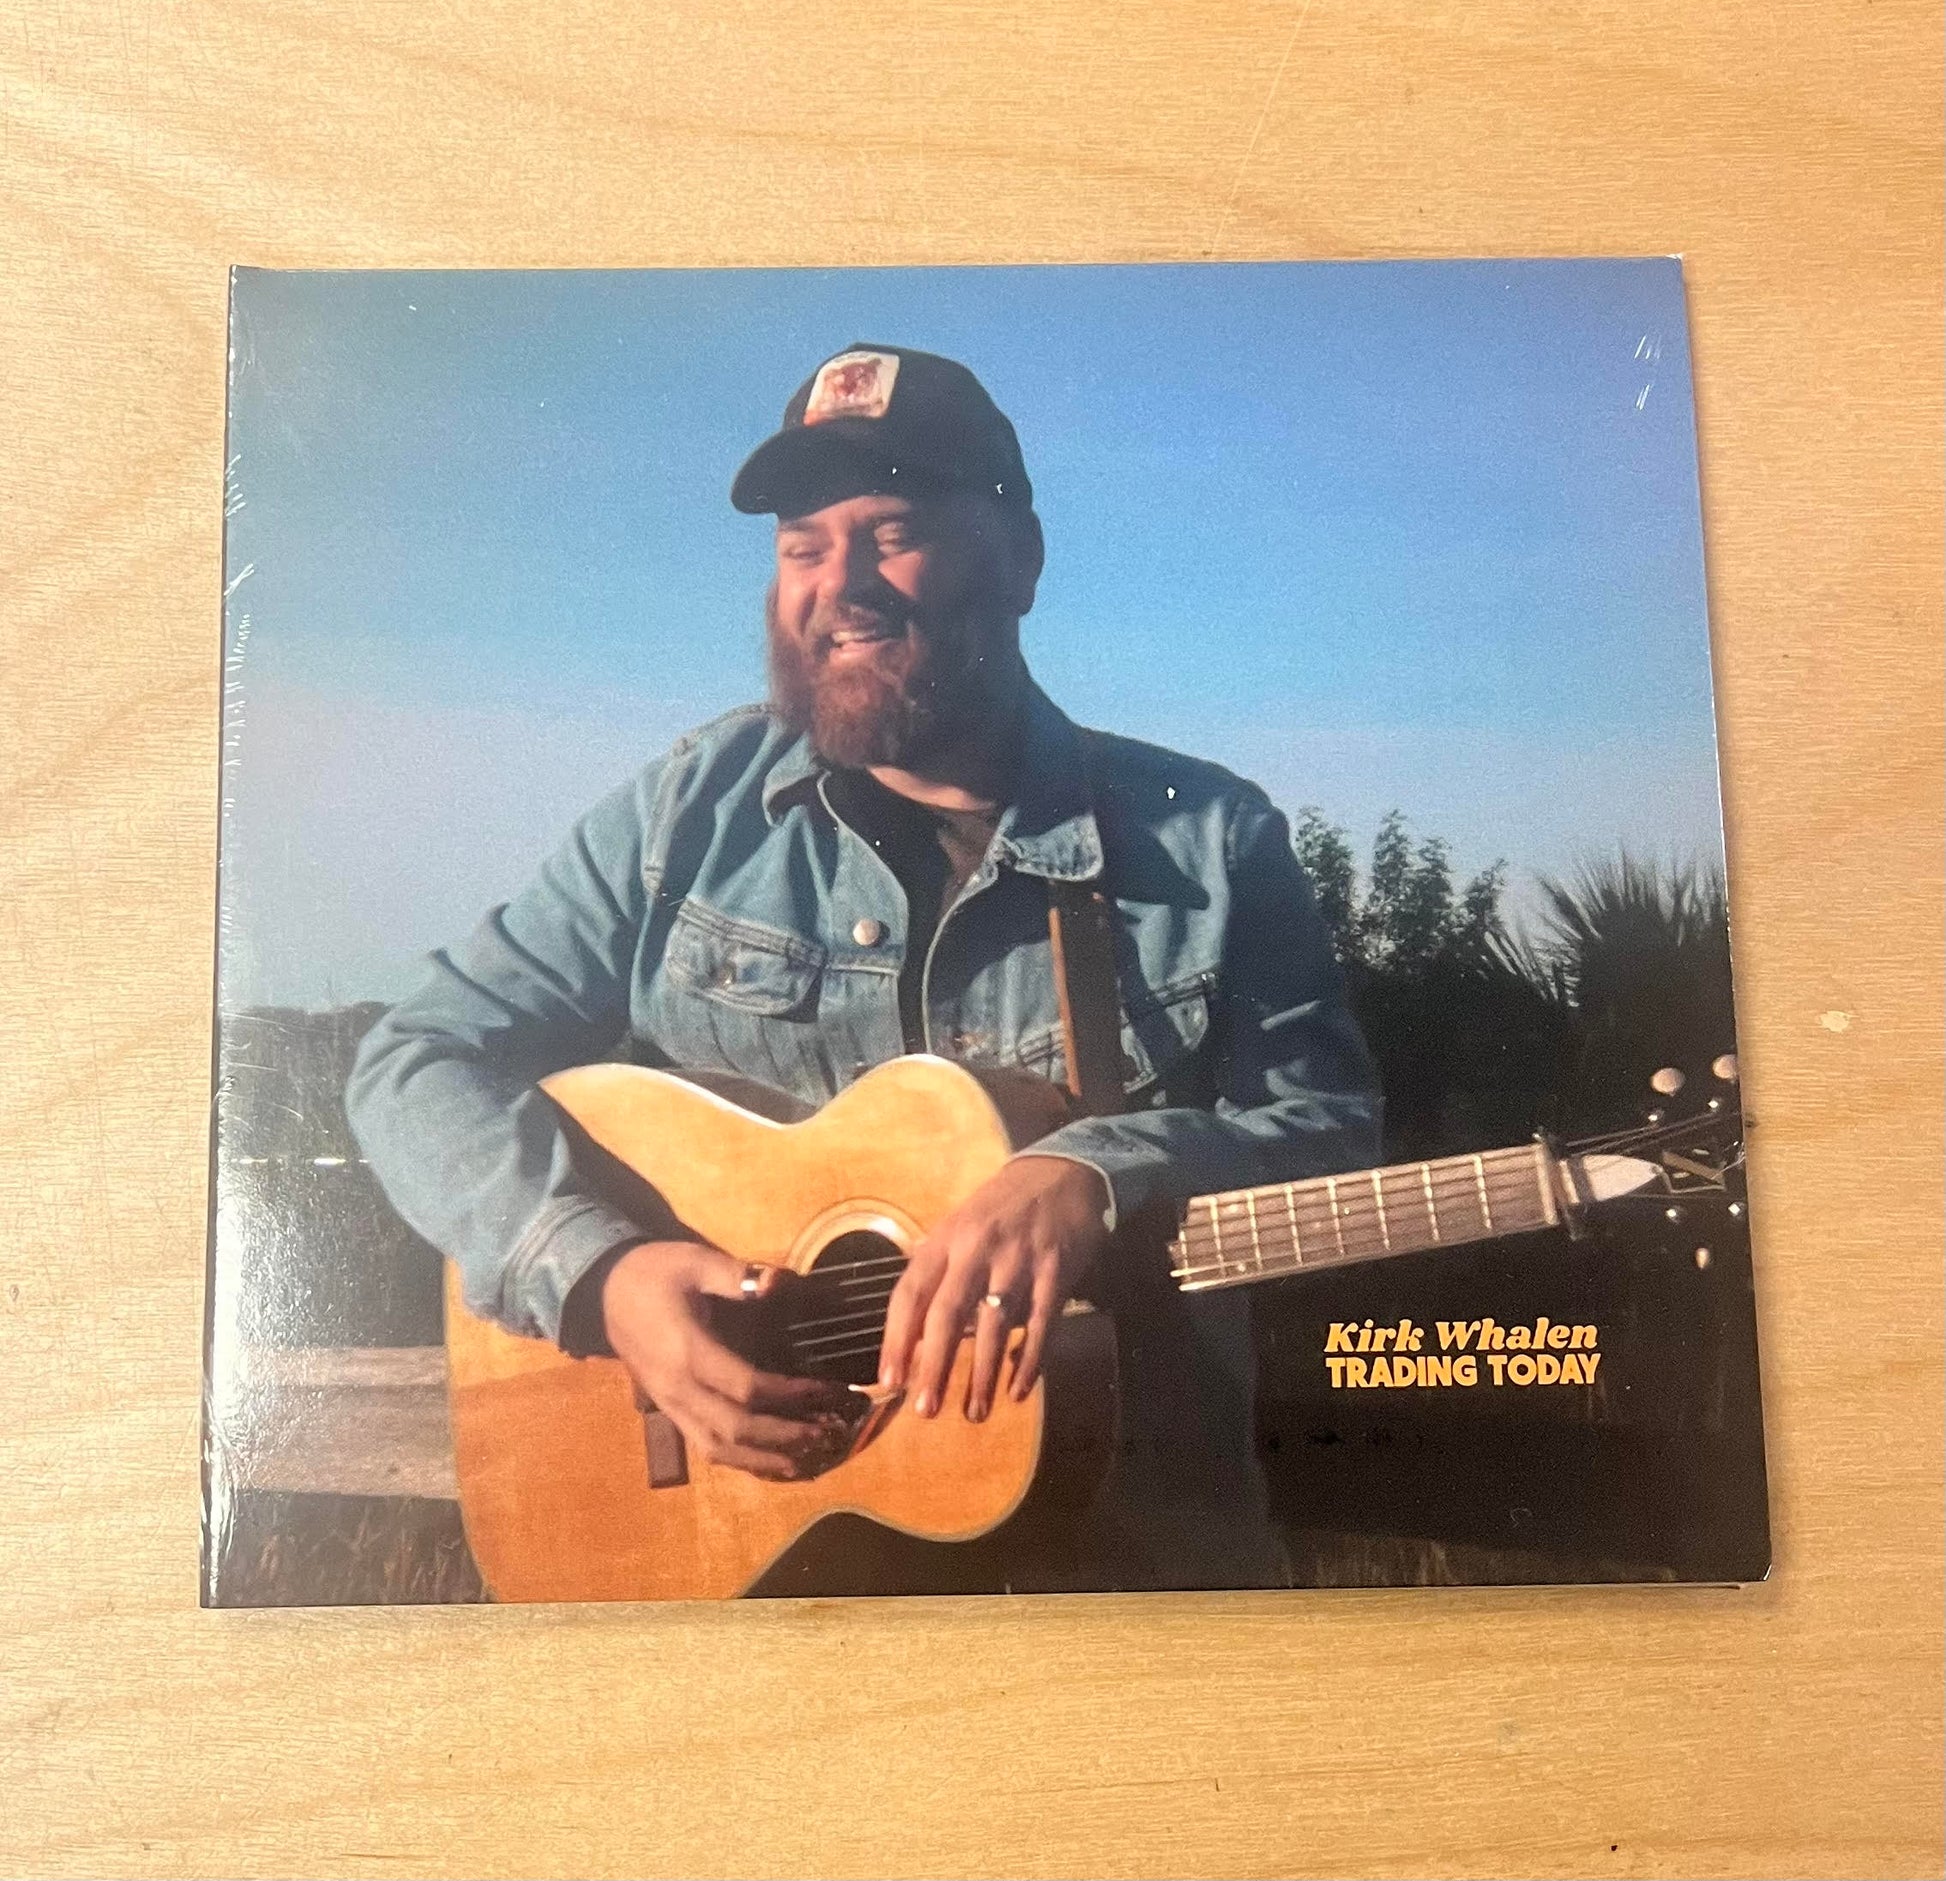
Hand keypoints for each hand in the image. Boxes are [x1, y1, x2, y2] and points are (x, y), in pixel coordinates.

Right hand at [600, 1241, 852, 1479]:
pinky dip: (741, 1461)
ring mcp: (670, 1405)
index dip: (791, 1394)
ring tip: (808, 1459)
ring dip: (764, 1459)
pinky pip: (705, 1446)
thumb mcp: (694, 1261)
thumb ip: (736, 1276)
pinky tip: (772, 1463)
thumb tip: (779, 1282)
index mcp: (687, 1352)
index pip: (747, 1388)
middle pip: (735, 1428)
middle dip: (785, 1436)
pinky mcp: (669, 1411)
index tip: (828, 1390)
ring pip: (718, 1448)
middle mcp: (677, 1389)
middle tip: (829, 1431)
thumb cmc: (654, 1274)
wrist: (604, 1292)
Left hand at [877, 1155, 1112, 1423]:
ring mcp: (1019, 1260)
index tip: (889, 1381)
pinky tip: (1018, 1390)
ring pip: (995, 1326)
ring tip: (973, 1413)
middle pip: (948, 1314)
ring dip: (983, 1375)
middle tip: (926, 1410)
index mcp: (946, 1238)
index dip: (897, 1339)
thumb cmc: (1001, 1208)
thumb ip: (940, 1274)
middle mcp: (977, 1248)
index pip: (910, 1292)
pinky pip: (1042, 1325)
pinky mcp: (1056, 1272)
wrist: (1063, 1173)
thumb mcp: (960, 1226)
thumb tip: (917, 1336)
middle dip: (935, 1366)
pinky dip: (1029, 1361)